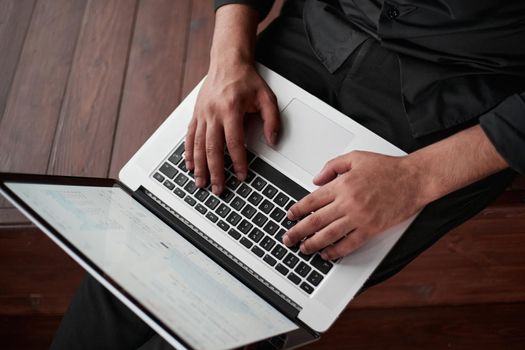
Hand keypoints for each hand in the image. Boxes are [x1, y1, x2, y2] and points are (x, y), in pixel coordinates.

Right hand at [185, 62, 279, 194]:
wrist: (227, 61)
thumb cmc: (246, 79)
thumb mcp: (267, 97)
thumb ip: (272, 120)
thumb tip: (273, 141)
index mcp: (231, 109)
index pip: (234, 142)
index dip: (238, 161)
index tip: (241, 175)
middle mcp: (213, 113)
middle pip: (212, 148)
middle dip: (215, 171)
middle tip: (218, 188)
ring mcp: (202, 114)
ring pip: (198, 145)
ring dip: (199, 167)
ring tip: (201, 183)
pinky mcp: (196, 114)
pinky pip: (190, 136)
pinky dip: (189, 153)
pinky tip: (189, 165)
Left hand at [282, 151, 426, 259]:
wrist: (414, 179)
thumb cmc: (387, 168)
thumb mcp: (355, 158)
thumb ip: (332, 166)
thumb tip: (316, 179)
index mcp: (342, 185)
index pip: (311, 201)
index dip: (297, 211)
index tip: (289, 216)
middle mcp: (348, 202)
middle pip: (315, 220)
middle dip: (298, 232)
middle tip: (287, 238)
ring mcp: (359, 217)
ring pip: (329, 235)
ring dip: (313, 244)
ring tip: (304, 249)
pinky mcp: (372, 229)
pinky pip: (350, 244)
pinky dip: (336, 251)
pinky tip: (327, 254)